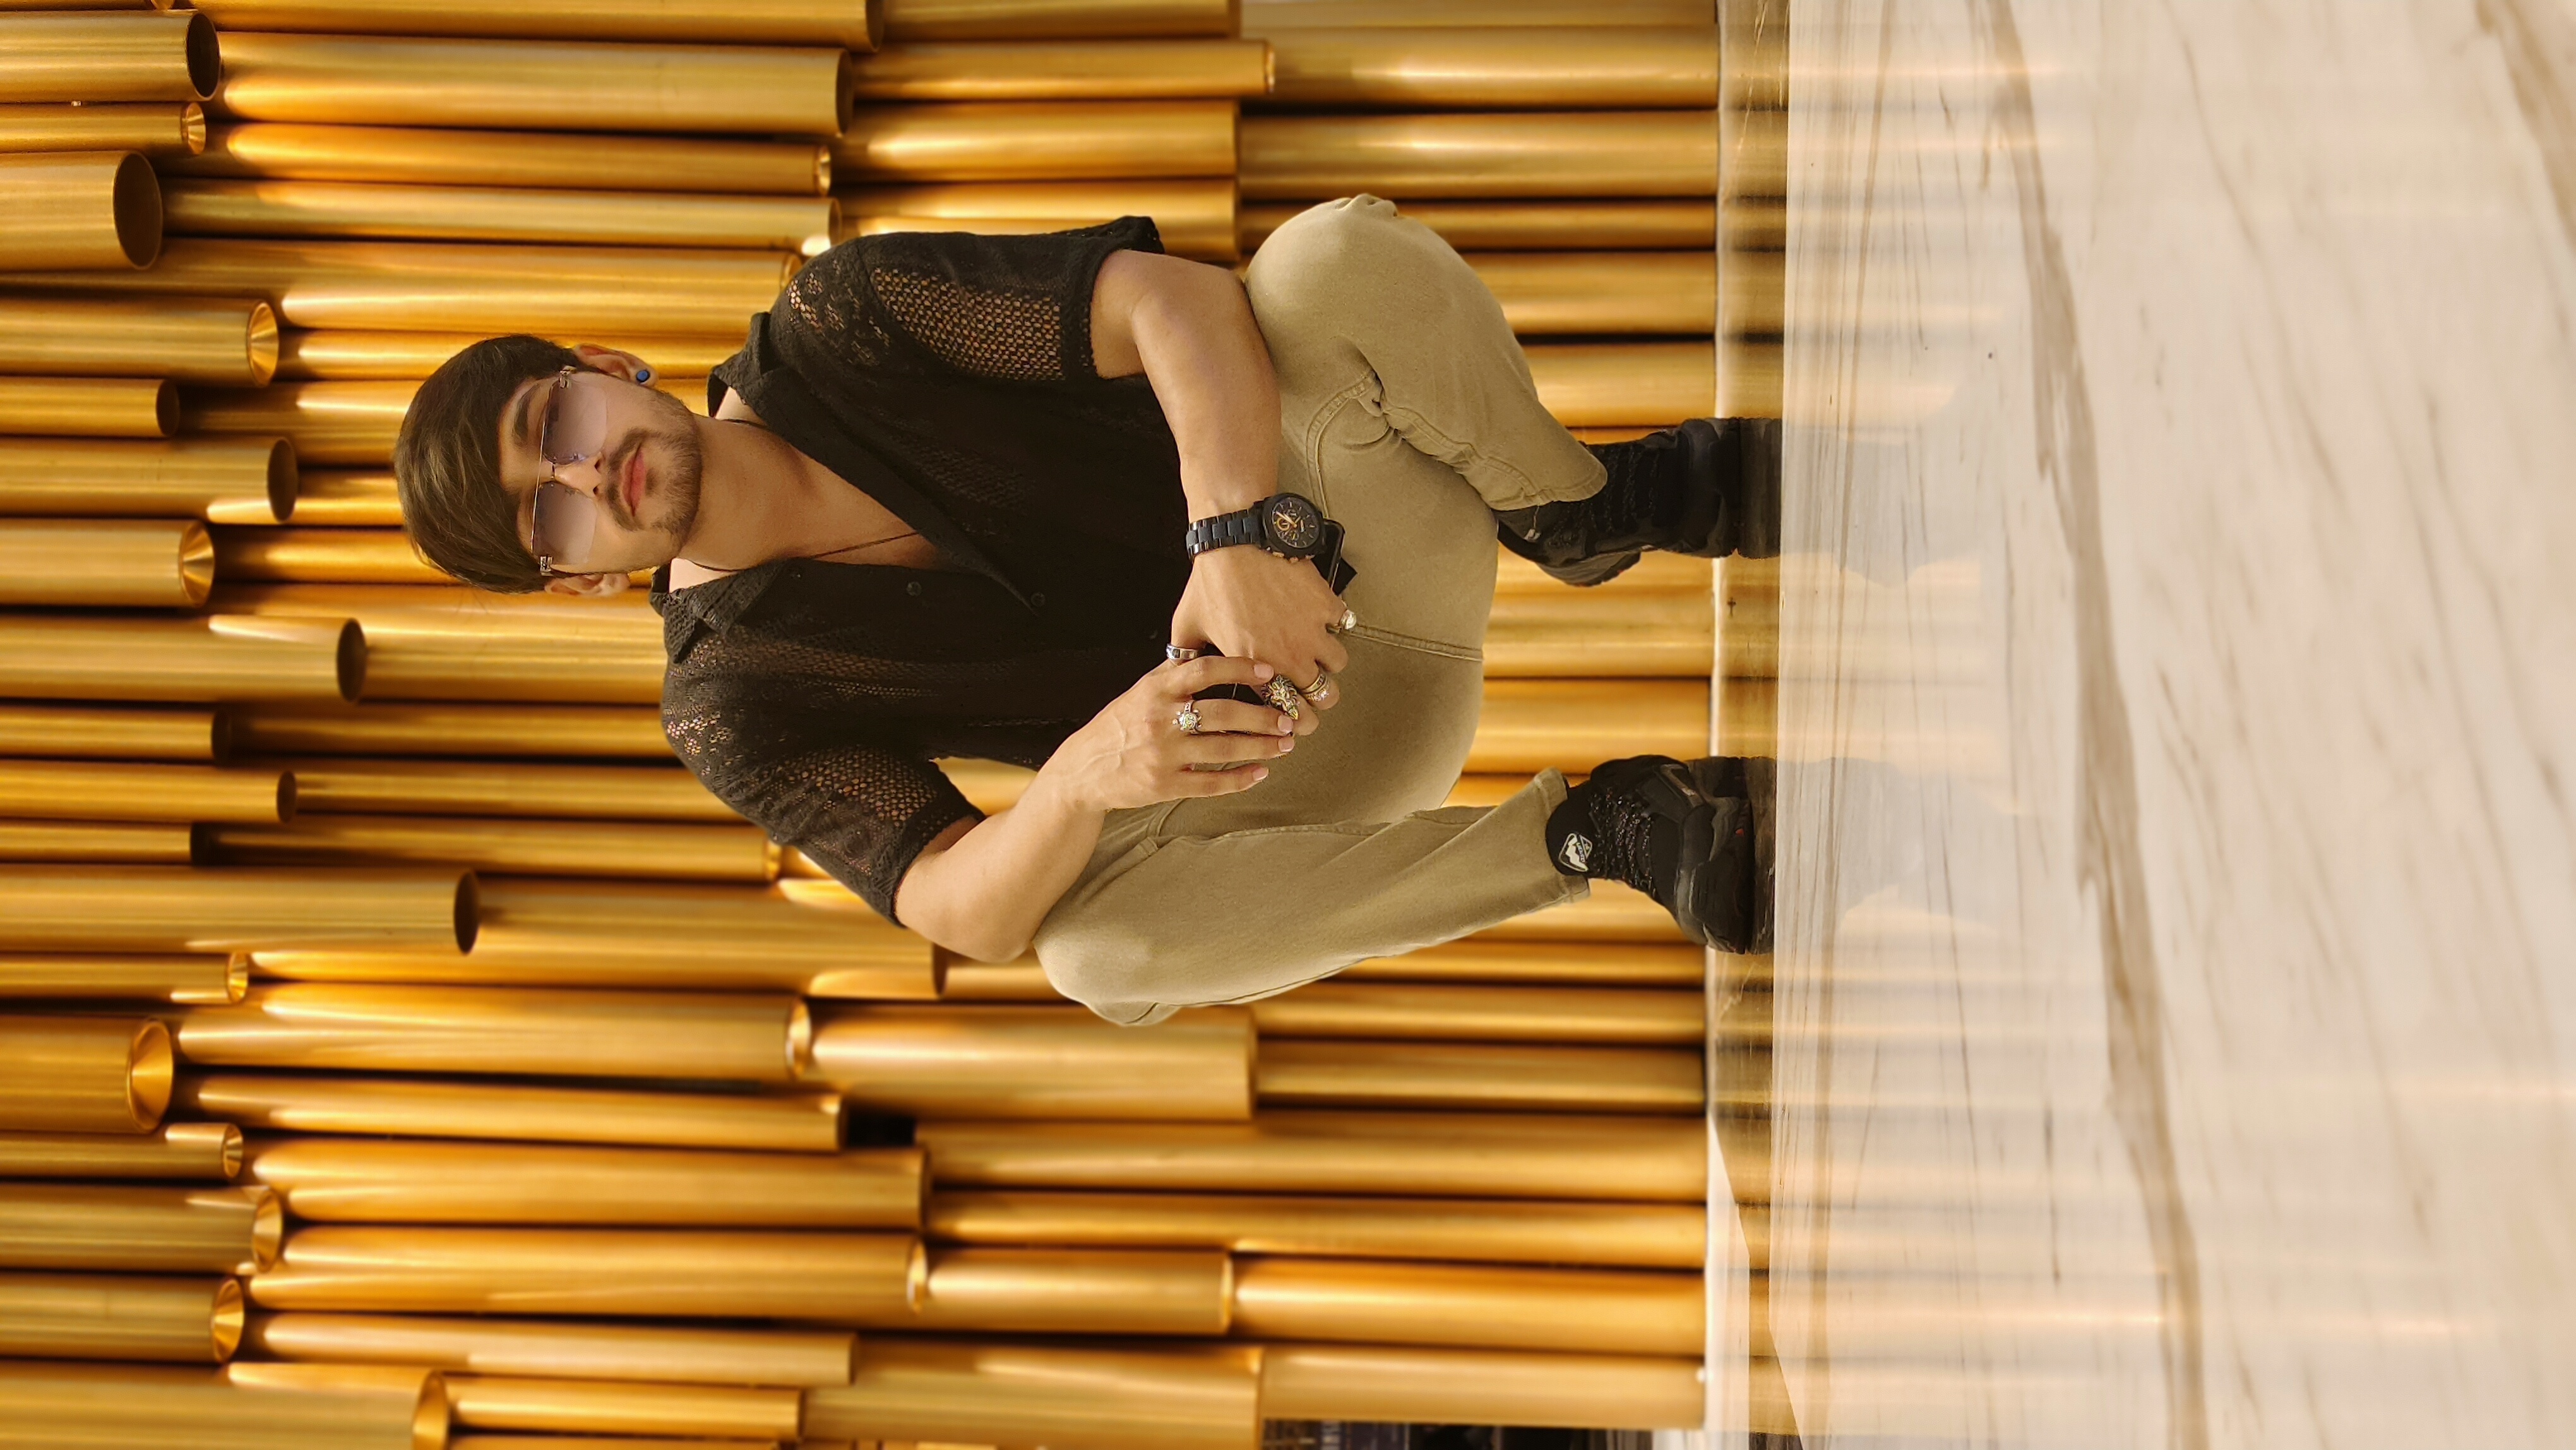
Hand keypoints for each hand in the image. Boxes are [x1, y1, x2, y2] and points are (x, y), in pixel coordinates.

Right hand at [1036, 655, 1301, 812]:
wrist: (1082, 771)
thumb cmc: (1116, 727)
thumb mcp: (1138, 692)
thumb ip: (1171, 675)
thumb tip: (1204, 649)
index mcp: (1155, 691)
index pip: (1203, 671)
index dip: (1239, 667)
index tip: (1268, 670)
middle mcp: (1159, 720)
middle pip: (1222, 712)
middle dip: (1262, 716)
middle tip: (1288, 718)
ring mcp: (1163, 755)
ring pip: (1223, 748)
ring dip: (1261, 747)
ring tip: (1285, 744)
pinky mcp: (1165, 785)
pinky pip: (1212, 783)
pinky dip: (1240, 779)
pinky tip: (1260, 772)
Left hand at [1169, 547, 1350, 712]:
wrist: (1236, 541)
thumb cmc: (1211, 580)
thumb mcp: (1187, 623)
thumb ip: (1185, 652)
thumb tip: (1179, 665)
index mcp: (1255, 667)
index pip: (1289, 713)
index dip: (1297, 722)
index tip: (1298, 719)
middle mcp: (1289, 655)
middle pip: (1325, 696)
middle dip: (1320, 697)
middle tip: (1314, 688)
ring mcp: (1311, 630)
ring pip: (1338, 663)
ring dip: (1329, 660)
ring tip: (1318, 651)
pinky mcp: (1325, 604)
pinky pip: (1344, 623)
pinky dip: (1336, 621)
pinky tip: (1322, 617)